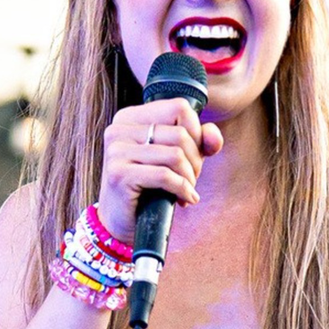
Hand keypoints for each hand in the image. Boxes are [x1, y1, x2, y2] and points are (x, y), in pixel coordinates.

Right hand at [95, 98, 223, 243]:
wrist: (119, 222)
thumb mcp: (176, 158)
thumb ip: (198, 140)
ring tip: (187, 190)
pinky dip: (182, 189)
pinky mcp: (119, 174)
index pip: (178, 107)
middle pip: (180, 133)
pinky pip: (165, 176)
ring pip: (175, 154)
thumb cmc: (148, 187)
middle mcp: (119, 130)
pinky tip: (185, 199)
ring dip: (190, 177)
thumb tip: (213, 135)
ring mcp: (116, 151)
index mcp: (130, 117)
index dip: (196, 132)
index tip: (193, 156)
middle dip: (195, 161)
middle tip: (191, 180)